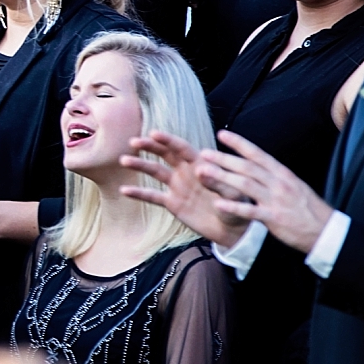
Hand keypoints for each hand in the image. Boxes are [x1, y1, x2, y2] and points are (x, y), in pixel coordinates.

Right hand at [119, 130, 249, 248]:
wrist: (234, 229)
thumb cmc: (239, 206)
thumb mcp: (234, 193)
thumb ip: (218, 182)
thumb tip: (200, 170)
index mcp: (201, 164)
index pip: (182, 148)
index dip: (168, 140)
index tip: (153, 133)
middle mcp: (187, 172)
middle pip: (165, 154)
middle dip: (149, 146)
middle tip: (133, 142)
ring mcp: (178, 187)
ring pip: (155, 171)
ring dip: (140, 165)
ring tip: (124, 160)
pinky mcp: (172, 203)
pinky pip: (153, 196)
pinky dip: (139, 193)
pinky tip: (124, 190)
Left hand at [191, 130, 334, 254]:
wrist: (327, 230)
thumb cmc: (309, 209)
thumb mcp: (294, 185)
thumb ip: (275, 176)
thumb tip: (258, 165)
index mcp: (283, 174)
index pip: (258, 154)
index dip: (239, 143)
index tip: (221, 134)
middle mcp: (279, 183)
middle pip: (247, 167)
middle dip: (224, 158)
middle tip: (204, 153)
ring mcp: (276, 200)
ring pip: (245, 185)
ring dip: (223, 177)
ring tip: (204, 172)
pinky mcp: (274, 218)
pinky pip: (250, 211)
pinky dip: (234, 207)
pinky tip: (218, 204)